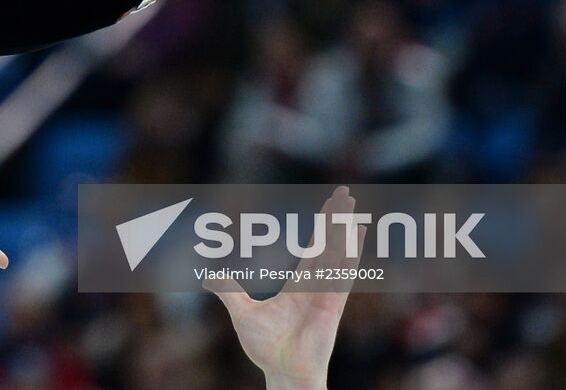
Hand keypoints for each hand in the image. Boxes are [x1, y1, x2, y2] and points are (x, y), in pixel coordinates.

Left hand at [207, 187, 364, 389]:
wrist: (282, 371)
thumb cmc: (267, 348)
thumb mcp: (242, 312)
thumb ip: (229, 291)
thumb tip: (209, 277)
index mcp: (298, 285)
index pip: (314, 249)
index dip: (322, 228)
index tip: (331, 208)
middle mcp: (316, 285)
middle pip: (329, 243)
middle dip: (336, 218)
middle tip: (346, 194)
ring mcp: (325, 293)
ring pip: (337, 253)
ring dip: (344, 229)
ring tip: (352, 207)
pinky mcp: (331, 304)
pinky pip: (342, 274)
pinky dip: (350, 254)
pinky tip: (357, 236)